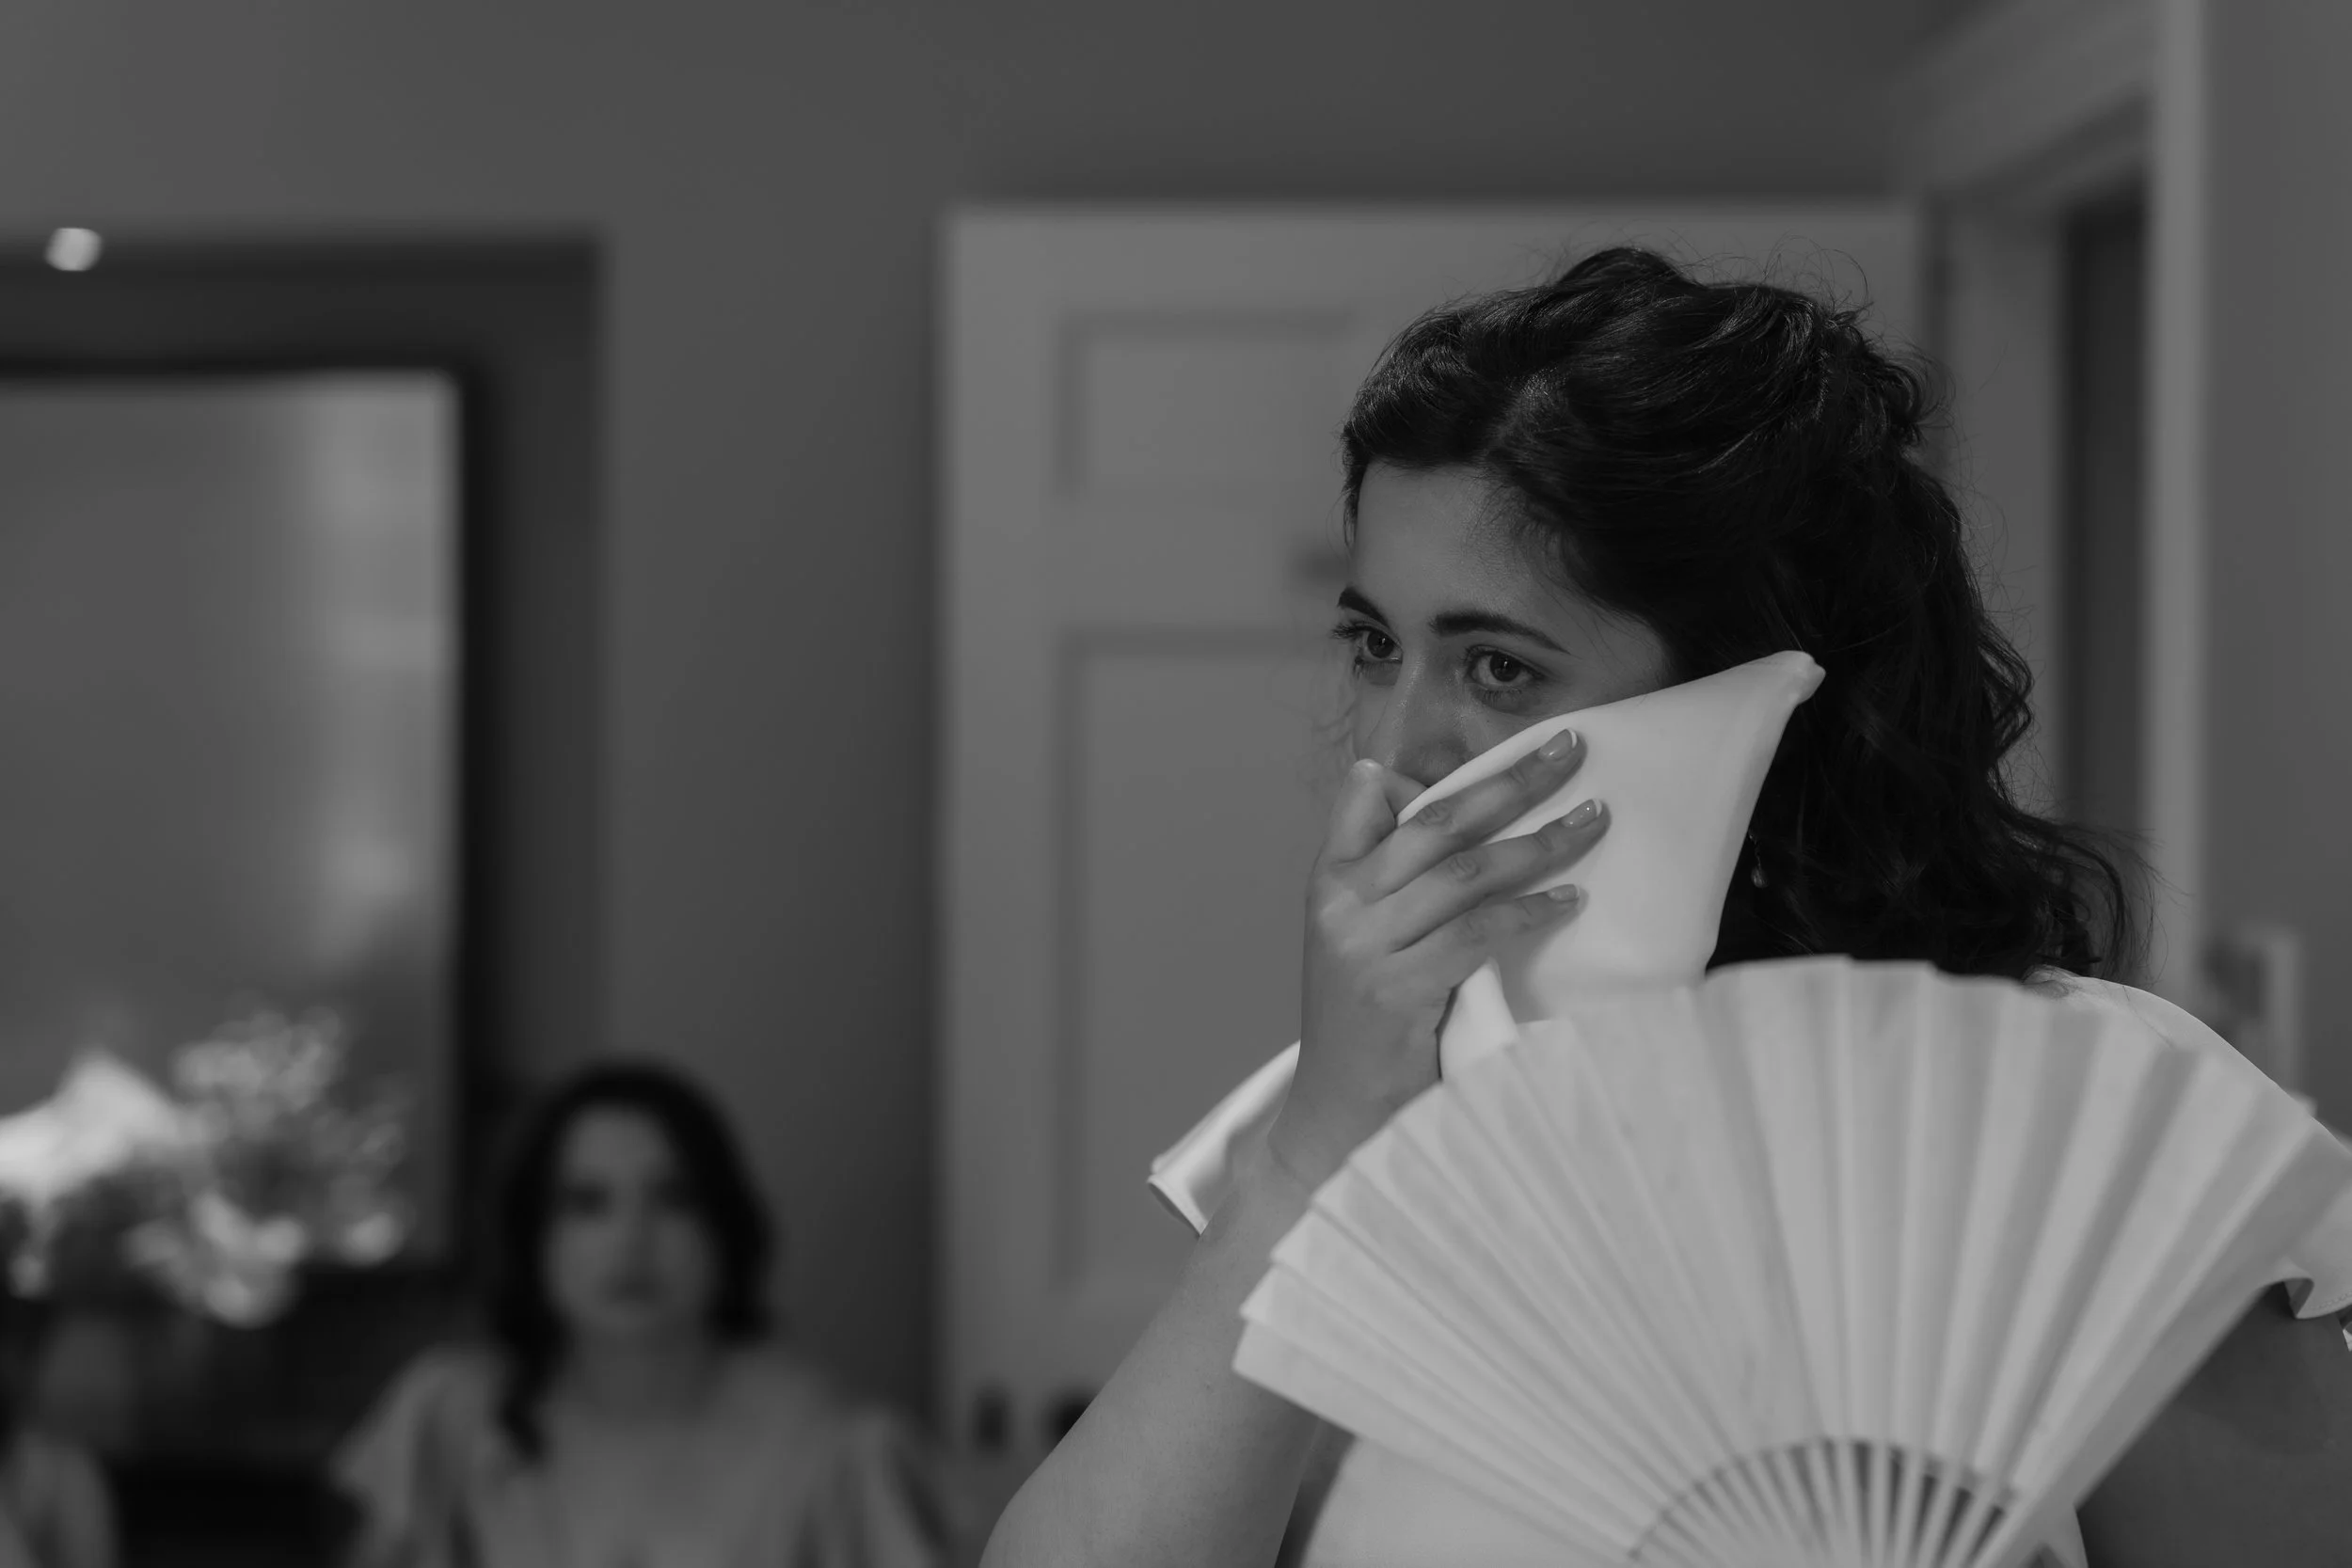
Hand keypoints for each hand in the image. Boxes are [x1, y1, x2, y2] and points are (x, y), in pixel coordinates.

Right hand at [1267, 731, 1607, 1189]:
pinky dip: (1529, 911)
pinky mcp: (1396, 988)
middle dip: (1511, 781)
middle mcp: (1339, 903)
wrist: (1335, 1110)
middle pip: (1435, 821)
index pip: (1368, 799)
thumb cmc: (1365, 1020)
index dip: (1437, 769)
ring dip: (1538, 843)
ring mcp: (1364, 945)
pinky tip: (1570, 901)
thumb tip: (1413, 791)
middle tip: (1572, 748)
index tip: (1507, 744)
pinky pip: (1476, 933)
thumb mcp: (1360, 936)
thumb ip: (1387, 874)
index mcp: (1328, 879)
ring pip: (1464, 873)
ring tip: (1594, 820)